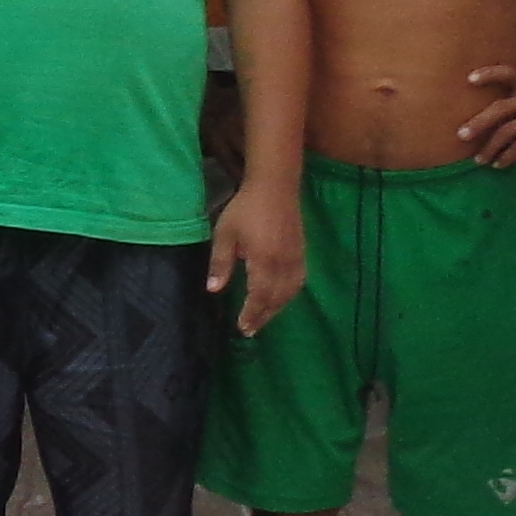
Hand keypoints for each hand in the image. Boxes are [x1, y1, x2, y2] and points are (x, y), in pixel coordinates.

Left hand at [209, 181, 304, 339]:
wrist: (275, 185)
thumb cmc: (245, 208)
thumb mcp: (225, 234)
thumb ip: (220, 263)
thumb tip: (213, 290)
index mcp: (263, 260)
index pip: (259, 296)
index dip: (252, 314)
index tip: (242, 327)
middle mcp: (283, 263)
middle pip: (276, 298)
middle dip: (263, 316)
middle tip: (250, 330)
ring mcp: (296, 258)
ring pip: (290, 292)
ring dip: (277, 308)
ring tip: (263, 318)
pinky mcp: (302, 251)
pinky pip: (299, 280)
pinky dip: (290, 295)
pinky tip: (281, 298)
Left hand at [454, 64, 515, 164]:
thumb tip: (483, 120)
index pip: (507, 73)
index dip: (488, 74)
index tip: (469, 80)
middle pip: (499, 109)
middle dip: (478, 123)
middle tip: (461, 136)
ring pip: (507, 132)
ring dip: (490, 148)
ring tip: (480, 159)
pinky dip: (507, 157)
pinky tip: (499, 164)